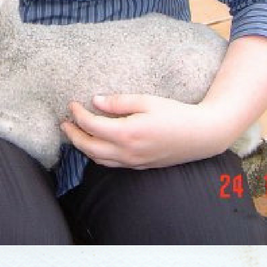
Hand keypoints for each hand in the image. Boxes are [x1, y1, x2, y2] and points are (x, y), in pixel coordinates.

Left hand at [61, 93, 236, 169]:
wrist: (202, 135)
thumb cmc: (176, 114)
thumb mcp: (146, 101)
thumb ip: (118, 102)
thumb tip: (95, 101)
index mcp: (127, 133)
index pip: (91, 126)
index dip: (78, 115)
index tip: (72, 105)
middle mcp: (127, 152)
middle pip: (89, 148)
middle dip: (73, 136)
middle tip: (64, 123)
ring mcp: (134, 162)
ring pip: (99, 160)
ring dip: (84, 148)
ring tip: (76, 134)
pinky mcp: (141, 166)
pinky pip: (112, 164)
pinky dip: (99, 156)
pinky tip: (97, 145)